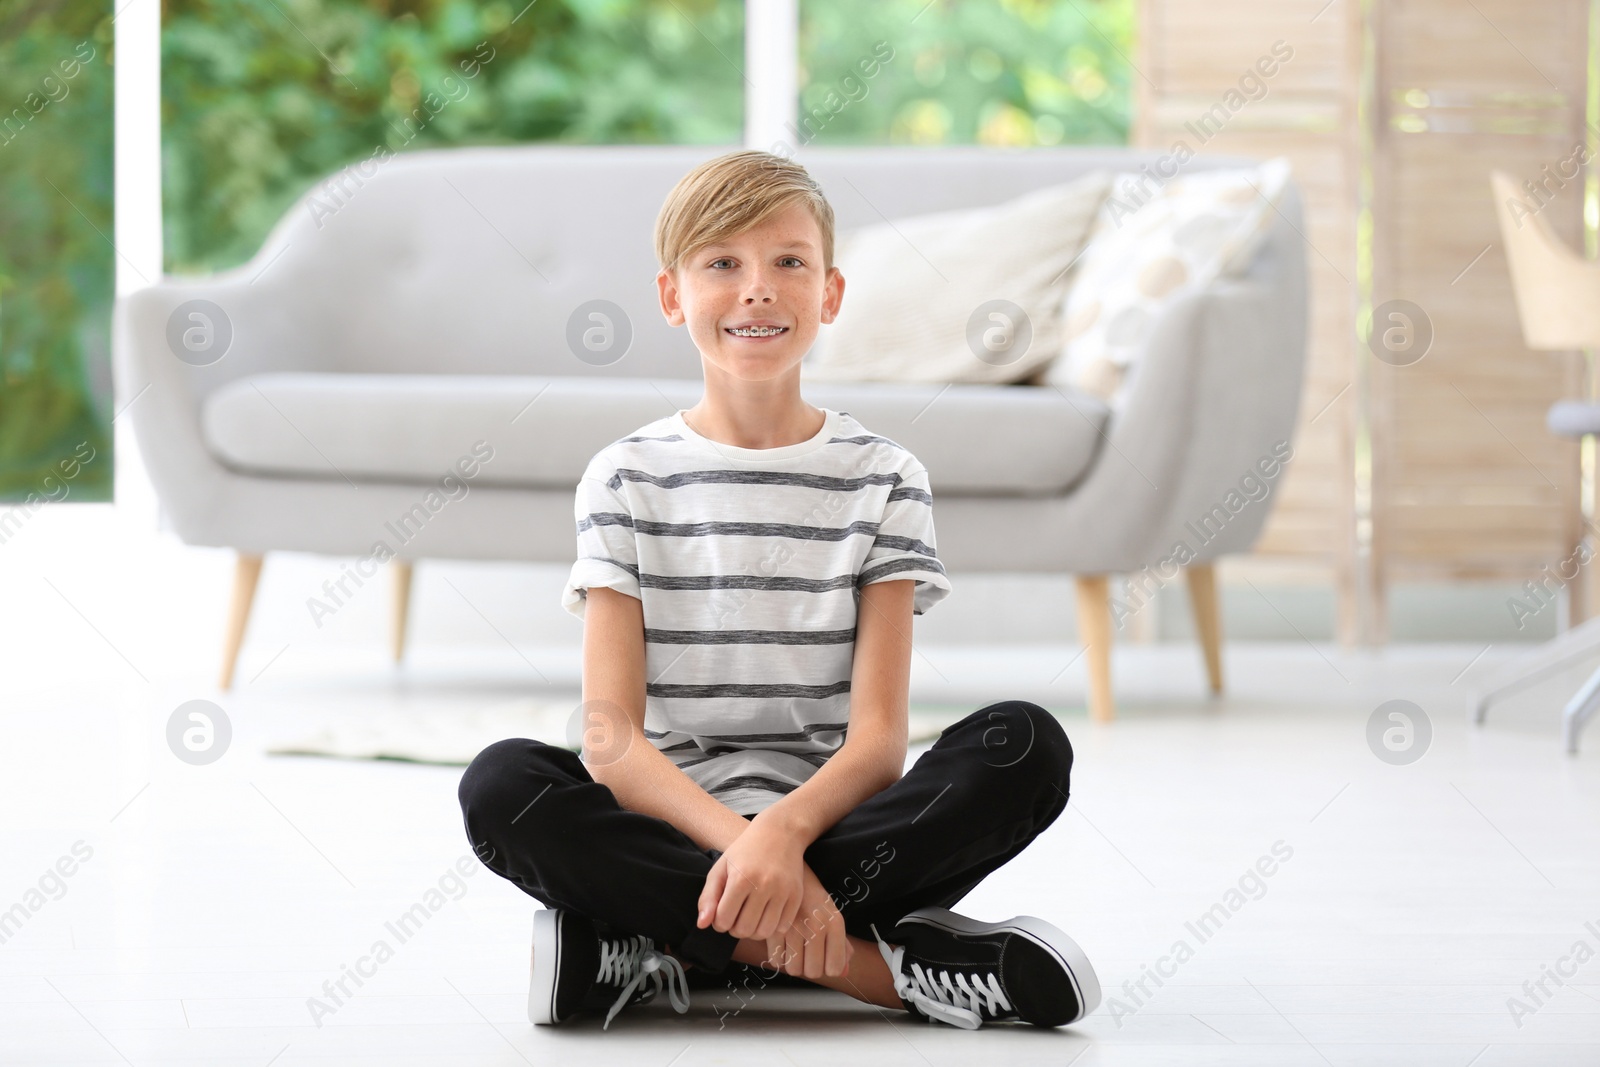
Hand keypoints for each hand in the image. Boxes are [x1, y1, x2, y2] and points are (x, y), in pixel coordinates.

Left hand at [696, 817, 804, 940]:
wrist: (780, 833)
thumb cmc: (745, 851)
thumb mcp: (721, 868)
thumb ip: (708, 897)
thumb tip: (702, 925)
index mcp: (740, 878)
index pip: (724, 920)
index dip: (719, 922)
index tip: (722, 914)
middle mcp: (763, 886)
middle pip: (743, 929)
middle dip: (735, 928)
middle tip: (736, 916)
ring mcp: (782, 891)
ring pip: (764, 932)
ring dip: (753, 931)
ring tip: (750, 918)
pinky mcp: (796, 895)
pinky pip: (782, 927)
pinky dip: (772, 928)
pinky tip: (766, 915)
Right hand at [765, 861, 852, 979]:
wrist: (790, 870)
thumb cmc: (812, 897)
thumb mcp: (832, 915)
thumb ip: (842, 945)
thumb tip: (843, 972)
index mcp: (834, 923)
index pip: (834, 967)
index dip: (829, 967)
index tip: (825, 960)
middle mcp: (816, 925)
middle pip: (812, 972)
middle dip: (809, 967)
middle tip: (807, 953)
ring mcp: (794, 927)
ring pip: (793, 969)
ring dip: (793, 963)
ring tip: (794, 948)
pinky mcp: (773, 927)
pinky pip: (776, 960)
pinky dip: (778, 957)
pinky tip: (782, 944)